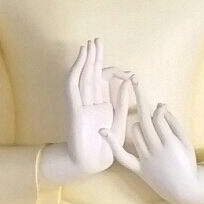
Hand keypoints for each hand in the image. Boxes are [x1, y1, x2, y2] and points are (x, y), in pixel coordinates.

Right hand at [39, 39, 131, 184]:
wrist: (92, 163)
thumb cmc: (107, 148)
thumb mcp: (120, 122)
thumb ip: (122, 103)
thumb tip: (127, 83)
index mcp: (103, 105)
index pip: (106, 81)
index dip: (116, 73)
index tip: (129, 75)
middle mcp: (91, 102)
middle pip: (91, 74)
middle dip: (95, 57)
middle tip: (97, 40)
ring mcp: (81, 105)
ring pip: (82, 77)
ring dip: (85, 61)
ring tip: (89, 45)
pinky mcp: (74, 110)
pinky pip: (73, 89)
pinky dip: (76, 73)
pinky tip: (80, 61)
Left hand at [100, 78, 203, 203]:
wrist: (184, 190)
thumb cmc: (187, 163)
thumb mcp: (186, 142)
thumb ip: (174, 123)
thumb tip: (160, 105)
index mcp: (171, 143)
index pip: (158, 117)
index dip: (158, 109)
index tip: (159, 107)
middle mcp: (157, 150)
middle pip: (144, 119)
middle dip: (139, 97)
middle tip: (134, 79)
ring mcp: (146, 160)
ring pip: (135, 132)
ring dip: (138, 123)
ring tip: (146, 126)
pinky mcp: (138, 169)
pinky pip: (122, 157)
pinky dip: (112, 145)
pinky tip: (102, 130)